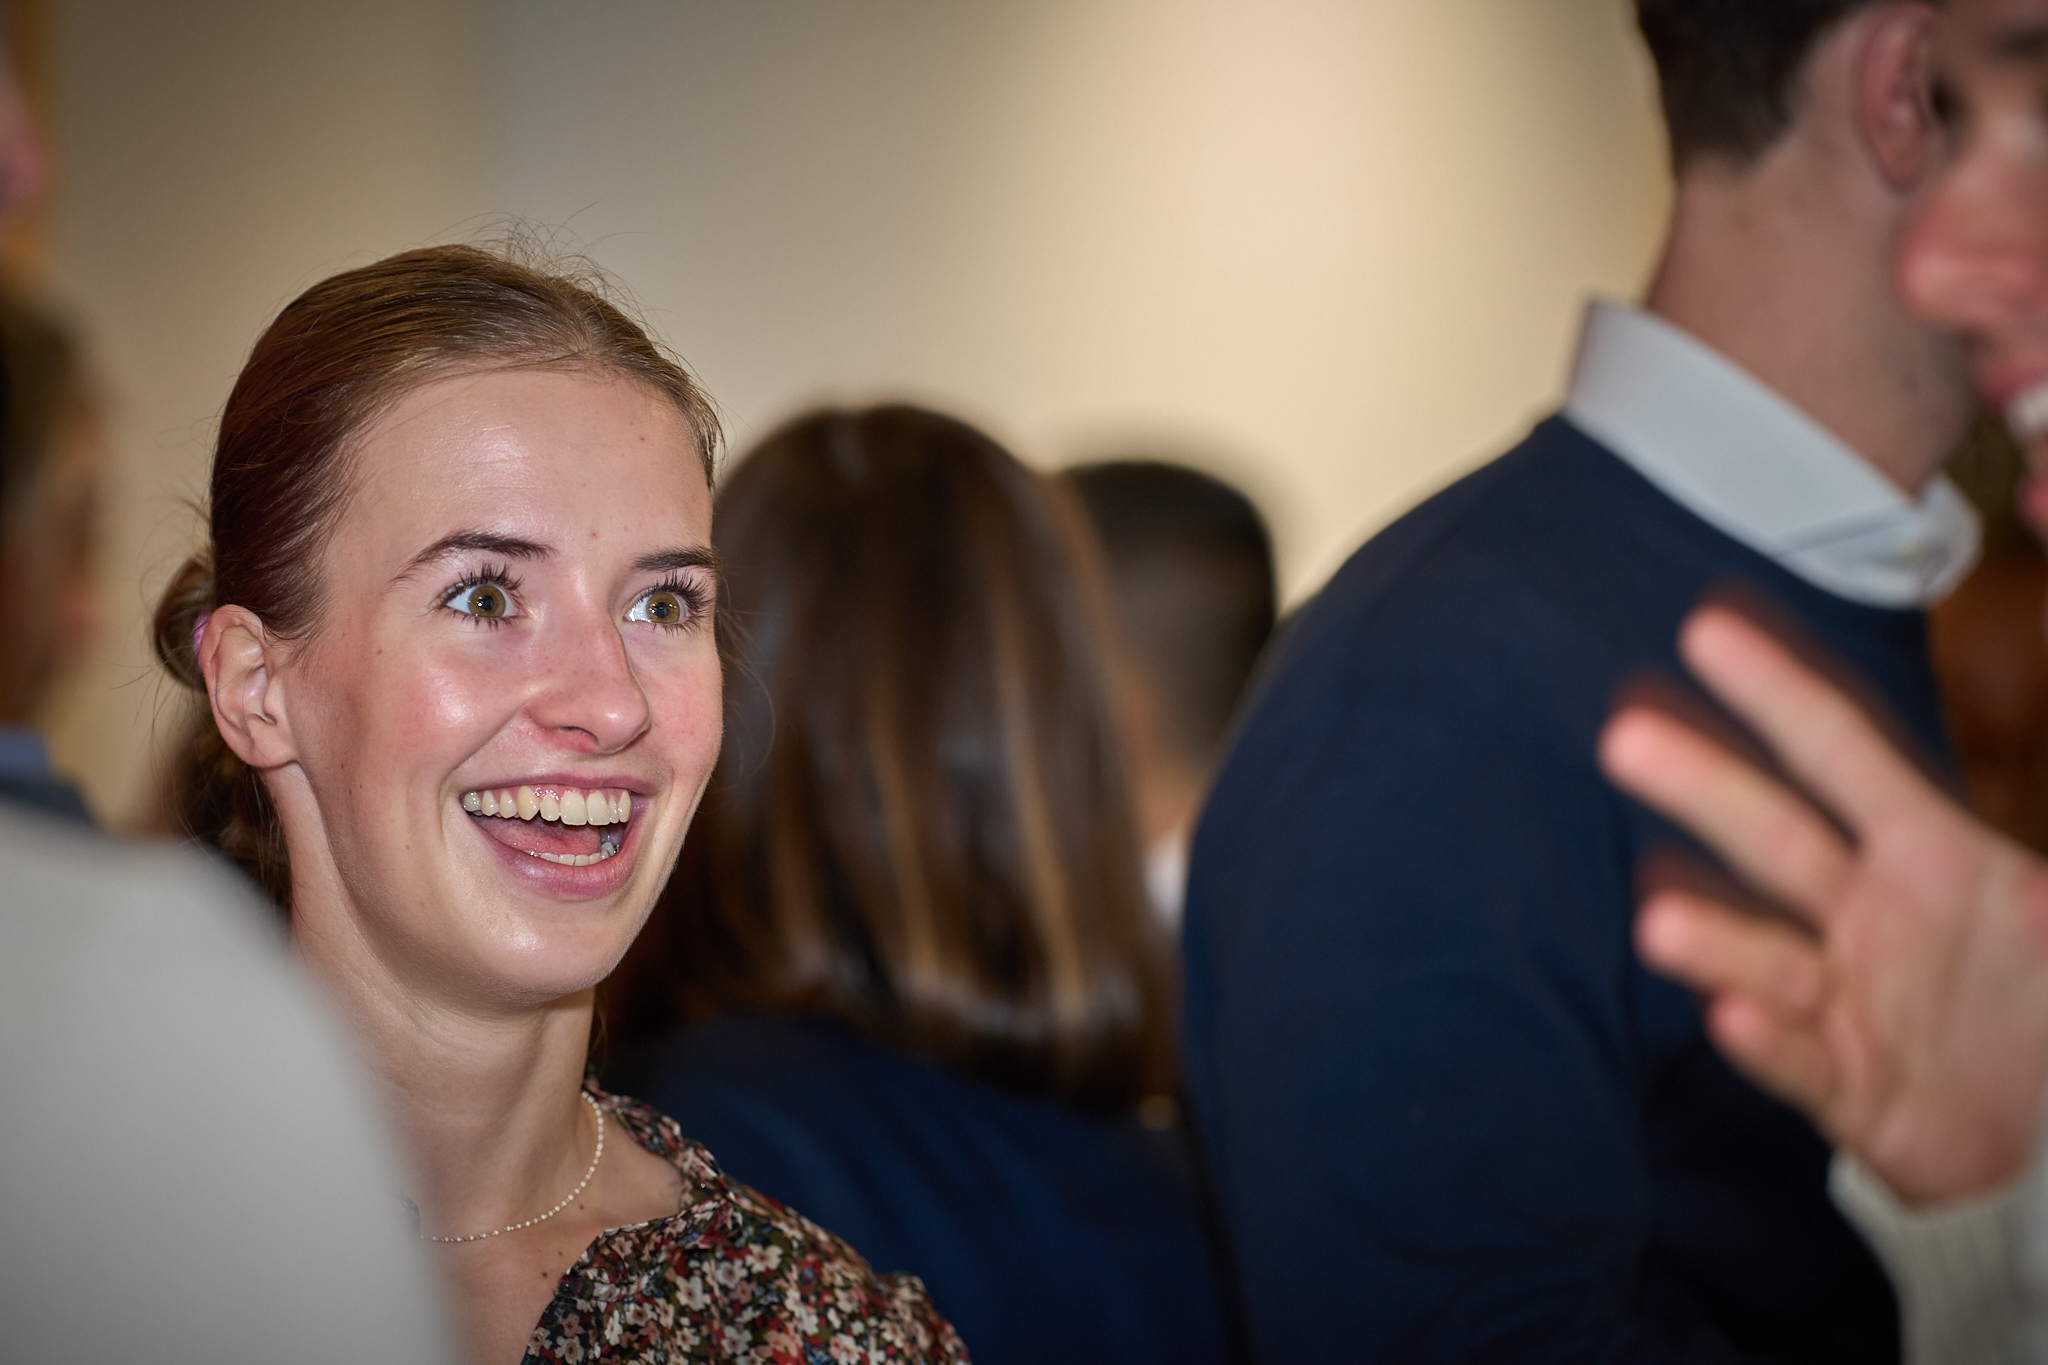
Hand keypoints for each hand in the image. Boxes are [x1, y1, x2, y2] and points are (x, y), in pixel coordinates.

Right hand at [1598, 605, 2047, 1203]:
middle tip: (1622, 740)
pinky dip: (1766, 1044)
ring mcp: (1852, 1001)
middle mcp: (1872, 914)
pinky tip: (1731, 1021)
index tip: (1703, 630)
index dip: (1779, 693)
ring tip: (1657, 922)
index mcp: (1932, 852)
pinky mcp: (1848, 1088)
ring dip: (1714, 939)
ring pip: (1770, 956)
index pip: (1841, 754)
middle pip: (1776, 839)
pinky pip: (1800, 1062)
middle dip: (1704, 787)